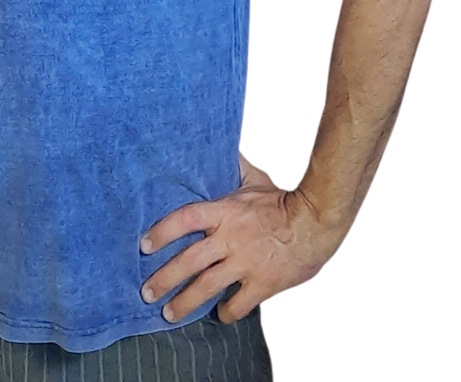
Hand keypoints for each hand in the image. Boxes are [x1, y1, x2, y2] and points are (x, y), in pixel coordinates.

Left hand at [140, 153, 339, 324]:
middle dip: (164, 279)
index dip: (162, 232)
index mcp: (225, 211)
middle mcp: (230, 238)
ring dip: (184, 303)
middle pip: (188, 261)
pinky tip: (220, 315)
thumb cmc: (283, 199)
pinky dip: (226, 313)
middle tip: (147, 292)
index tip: (144, 245)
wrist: (316, 221)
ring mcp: (245, 263)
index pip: (184, 220)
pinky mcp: (261, 284)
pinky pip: (237, 304)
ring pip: (206, 287)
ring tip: (169, 314)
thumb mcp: (254, 179)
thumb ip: (232, 168)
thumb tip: (217, 146)